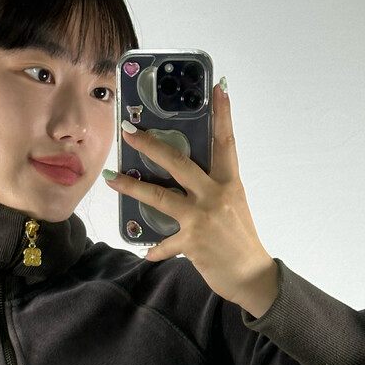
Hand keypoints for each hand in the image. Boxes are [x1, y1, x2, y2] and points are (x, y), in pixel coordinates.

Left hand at [104, 82, 278, 318]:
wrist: (252, 276)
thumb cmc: (241, 239)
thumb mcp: (233, 205)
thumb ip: (213, 189)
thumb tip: (187, 179)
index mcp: (230, 183)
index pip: (226, 142)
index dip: (222, 115)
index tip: (217, 88)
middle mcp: (216, 195)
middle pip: (179, 163)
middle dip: (151, 145)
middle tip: (129, 131)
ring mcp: (203, 218)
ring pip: (161, 196)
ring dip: (133, 188)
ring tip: (112, 179)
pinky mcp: (192, 242)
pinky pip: (165, 243)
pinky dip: (155, 249)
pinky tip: (147, 252)